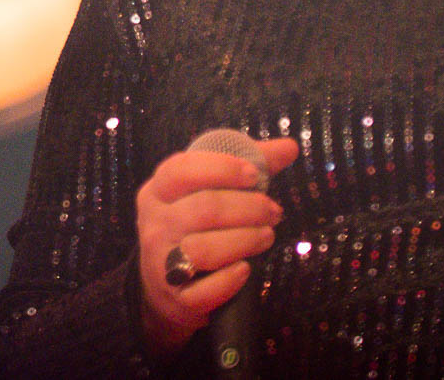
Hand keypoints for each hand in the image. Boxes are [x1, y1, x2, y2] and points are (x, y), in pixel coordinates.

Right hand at [134, 136, 299, 354]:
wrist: (165, 288)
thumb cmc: (195, 228)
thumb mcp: (209, 193)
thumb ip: (247, 167)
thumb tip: (289, 146)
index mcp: (158, 191)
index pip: (181, 169)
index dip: (221, 169)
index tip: (255, 175)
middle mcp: (154, 223)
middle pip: (204, 209)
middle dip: (249, 208)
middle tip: (274, 211)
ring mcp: (159, 261)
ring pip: (203, 249)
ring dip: (245, 241)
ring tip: (266, 236)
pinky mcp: (174, 297)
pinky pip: (204, 291)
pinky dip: (230, 280)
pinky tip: (245, 269)